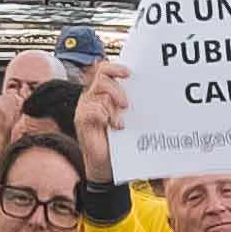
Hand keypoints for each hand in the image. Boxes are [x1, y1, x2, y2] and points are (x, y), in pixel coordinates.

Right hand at [73, 61, 129, 183]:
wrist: (105, 164)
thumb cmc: (117, 140)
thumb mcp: (126, 118)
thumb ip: (128, 105)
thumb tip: (148, 92)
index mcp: (102, 92)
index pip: (105, 70)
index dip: (116, 67)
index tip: (130, 73)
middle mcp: (92, 96)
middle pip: (102, 77)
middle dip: (117, 88)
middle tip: (127, 105)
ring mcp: (85, 107)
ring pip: (99, 94)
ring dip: (114, 106)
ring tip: (121, 122)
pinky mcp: (81, 120)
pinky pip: (93, 110)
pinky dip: (106, 117)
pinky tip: (115, 127)